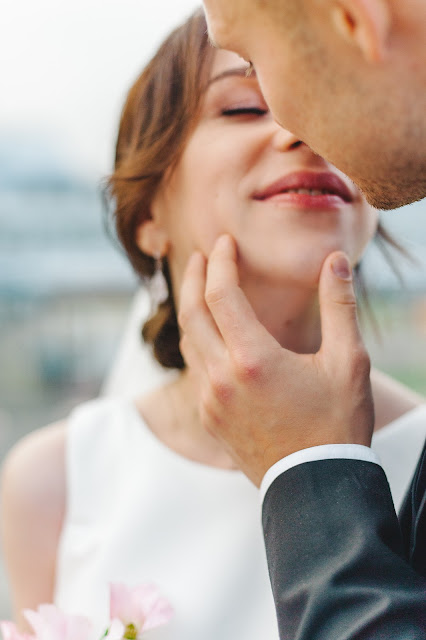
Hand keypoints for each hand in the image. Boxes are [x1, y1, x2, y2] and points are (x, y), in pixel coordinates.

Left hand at [179, 234, 373, 486]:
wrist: (315, 487)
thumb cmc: (336, 426)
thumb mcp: (347, 362)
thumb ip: (338, 306)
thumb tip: (335, 261)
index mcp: (252, 358)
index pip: (220, 294)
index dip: (220, 262)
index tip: (224, 242)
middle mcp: (221, 377)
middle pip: (191, 313)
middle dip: (192, 277)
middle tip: (199, 255)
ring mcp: (211, 401)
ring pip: (188, 342)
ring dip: (190, 310)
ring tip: (199, 289)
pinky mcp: (210, 419)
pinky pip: (195, 369)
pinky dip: (197, 342)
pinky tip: (210, 336)